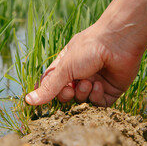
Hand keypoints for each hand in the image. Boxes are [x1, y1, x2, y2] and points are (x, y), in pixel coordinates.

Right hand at [25, 23, 143, 106]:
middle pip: (66, 96)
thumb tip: (28, 100)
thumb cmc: (88, 49)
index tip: (47, 95)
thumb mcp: (64, 68)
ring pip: (82, 100)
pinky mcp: (110, 90)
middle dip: (67, 94)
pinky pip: (98, 103)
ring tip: (89, 81)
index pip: (52, 85)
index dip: (50, 92)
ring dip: (83, 92)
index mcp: (66, 65)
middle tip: (70, 88)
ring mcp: (94, 82)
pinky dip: (97, 96)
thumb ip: (49, 87)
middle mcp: (79, 74)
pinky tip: (99, 84)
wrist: (118, 42)